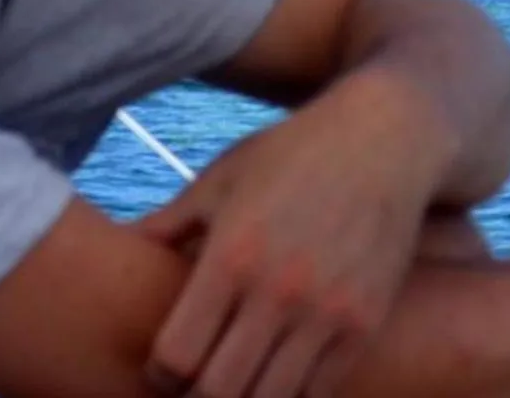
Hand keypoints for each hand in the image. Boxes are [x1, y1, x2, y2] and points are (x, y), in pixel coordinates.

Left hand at [132, 76, 449, 397]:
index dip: (159, 376)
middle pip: (218, 393)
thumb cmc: (294, 152)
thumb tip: (123, 245)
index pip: (176, 356)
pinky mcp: (365, 323)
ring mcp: (327, 312)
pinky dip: (293, 395)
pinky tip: (280, 379)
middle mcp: (278, 291)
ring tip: (238, 383)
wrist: (386, 137)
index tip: (163, 368)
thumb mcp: (222, 176)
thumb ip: (170, 222)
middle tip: (197, 384)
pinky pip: (319, 392)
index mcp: (231, 256)